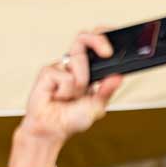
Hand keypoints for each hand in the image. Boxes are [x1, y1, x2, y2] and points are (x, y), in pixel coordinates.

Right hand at [17, 31, 123, 145]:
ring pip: (78, 61)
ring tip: (71, 97)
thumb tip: (118, 76)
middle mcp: (73, 65)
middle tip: (107, 52)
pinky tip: (58, 97)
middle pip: (84, 39)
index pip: (95, 46)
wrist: (51, 130)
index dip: (104, 36)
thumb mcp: (97, 106)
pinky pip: (65, 76)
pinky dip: (65, 91)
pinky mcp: (47, 72)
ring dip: (80, 83)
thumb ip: (107, 90)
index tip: (118, 39)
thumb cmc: (71, 118)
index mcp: (87, 70)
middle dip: (97, 40)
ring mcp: (60, 67)